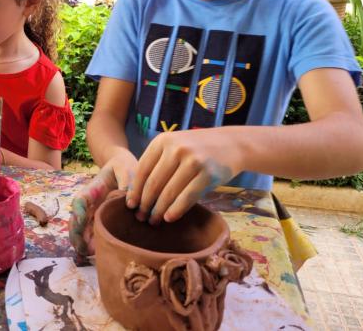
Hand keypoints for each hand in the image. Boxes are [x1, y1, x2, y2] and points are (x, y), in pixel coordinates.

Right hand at [68, 154, 136, 256]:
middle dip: (77, 234)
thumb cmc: (123, 167)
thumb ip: (127, 182)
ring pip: (80, 228)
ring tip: (88, 254)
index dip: (79, 211)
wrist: (122, 167)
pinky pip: (90, 231)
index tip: (82, 222)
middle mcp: (89, 202)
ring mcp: (93, 211)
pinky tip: (95, 252)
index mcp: (93, 188)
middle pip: (76, 218)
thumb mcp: (126, 169)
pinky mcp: (99, 218)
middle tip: (83, 248)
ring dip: (81, 241)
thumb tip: (131, 202)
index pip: (80, 200)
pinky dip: (89, 242)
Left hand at [125, 129, 239, 225]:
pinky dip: (176, 210)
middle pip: (153, 183)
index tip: (130, 205)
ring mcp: (193, 160)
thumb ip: (158, 163)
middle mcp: (176, 148)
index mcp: (163, 140)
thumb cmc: (197, 150)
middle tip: (141, 217)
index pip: (142, 169)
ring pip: (169, 192)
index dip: (135, 190)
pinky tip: (169, 218)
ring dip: (159, 210)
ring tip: (154, 220)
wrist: (232, 144)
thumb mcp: (175, 146)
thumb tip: (137, 192)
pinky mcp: (208, 173)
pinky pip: (187, 197)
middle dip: (145, 203)